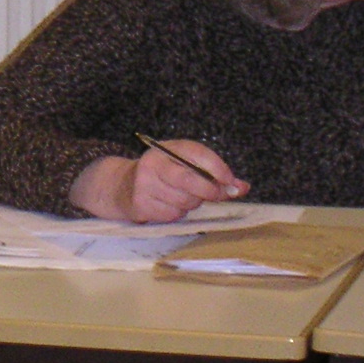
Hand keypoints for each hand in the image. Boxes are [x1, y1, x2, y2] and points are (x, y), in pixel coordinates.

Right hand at [69, 140, 248, 222]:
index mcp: (167, 148)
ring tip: (182, 197)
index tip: (231, 181)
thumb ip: (215, 175)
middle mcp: (153, 162)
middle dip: (210, 191)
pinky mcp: (140, 204)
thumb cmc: (163, 176)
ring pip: (185, 200)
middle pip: (191, 180)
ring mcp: (144, 184)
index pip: (198, 154)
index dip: (218, 169)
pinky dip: (176, 213)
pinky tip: (167, 205)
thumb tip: (242, 188)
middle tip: (216, 195)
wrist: (121, 187)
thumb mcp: (186, 167)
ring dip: (191, 203)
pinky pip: (172, 214)